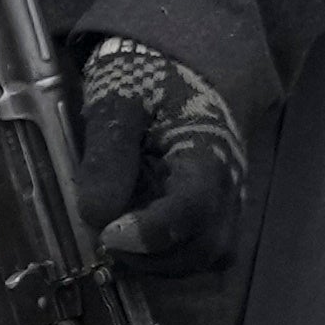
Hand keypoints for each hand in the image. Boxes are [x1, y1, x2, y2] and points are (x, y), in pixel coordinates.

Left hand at [65, 36, 246, 275]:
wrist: (176, 63)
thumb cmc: (145, 78)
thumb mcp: (116, 104)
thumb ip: (107, 157)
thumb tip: (96, 217)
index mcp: (207, 149)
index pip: (194, 206)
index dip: (151, 232)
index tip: (108, 235)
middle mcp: (228, 182)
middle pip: (208, 245)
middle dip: (154, 256)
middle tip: (107, 239)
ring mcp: (227, 198)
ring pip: (209, 255)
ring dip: (161, 261)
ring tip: (119, 239)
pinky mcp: (217, 208)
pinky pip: (202, 248)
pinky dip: (169, 254)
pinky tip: (136, 236)